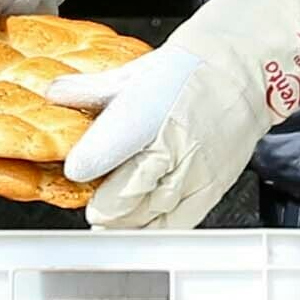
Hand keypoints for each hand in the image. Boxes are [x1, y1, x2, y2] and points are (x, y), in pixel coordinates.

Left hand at [44, 0, 299, 231]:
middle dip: (100, 202)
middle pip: (119, 199)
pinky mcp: (210, 190)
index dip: (82, 168)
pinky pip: (174, 226)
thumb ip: (90, 90)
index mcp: (145, 112)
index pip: (99, 155)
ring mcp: (192, 173)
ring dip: (122, 219)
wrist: (246, 71)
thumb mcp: (134, 73)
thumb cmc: (190, 70)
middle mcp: (170, 148)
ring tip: (114, 208)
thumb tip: (53, 93)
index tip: (76, 169)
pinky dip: (151, 229)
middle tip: (94, 193)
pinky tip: (139, 220)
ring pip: (143, 219)